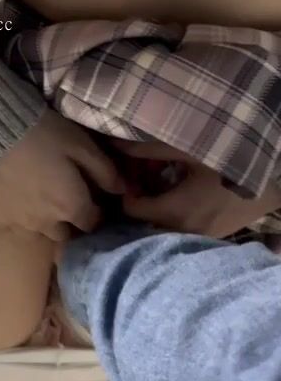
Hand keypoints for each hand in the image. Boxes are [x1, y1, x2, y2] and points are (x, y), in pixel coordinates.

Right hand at [0, 109, 125, 240]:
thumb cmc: (40, 133)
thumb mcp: (80, 144)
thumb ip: (105, 171)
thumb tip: (124, 191)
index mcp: (71, 207)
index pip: (92, 223)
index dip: (95, 212)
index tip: (94, 200)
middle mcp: (46, 223)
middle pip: (64, 233)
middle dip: (68, 221)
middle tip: (65, 199)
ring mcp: (17, 223)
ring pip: (38, 230)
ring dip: (43, 219)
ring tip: (39, 197)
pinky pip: (11, 221)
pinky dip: (17, 212)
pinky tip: (14, 194)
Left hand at [116, 141, 280, 237]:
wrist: (274, 184)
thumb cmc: (229, 160)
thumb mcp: (188, 149)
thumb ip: (149, 149)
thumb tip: (115, 143)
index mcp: (173, 211)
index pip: (131, 209)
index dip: (126, 190)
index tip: (130, 173)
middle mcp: (182, 231)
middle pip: (146, 221)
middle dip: (141, 201)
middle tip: (143, 178)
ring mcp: (199, 237)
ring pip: (164, 227)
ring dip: (158, 210)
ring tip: (161, 186)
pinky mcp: (213, 236)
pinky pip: (183, 230)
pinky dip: (177, 216)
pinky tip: (184, 197)